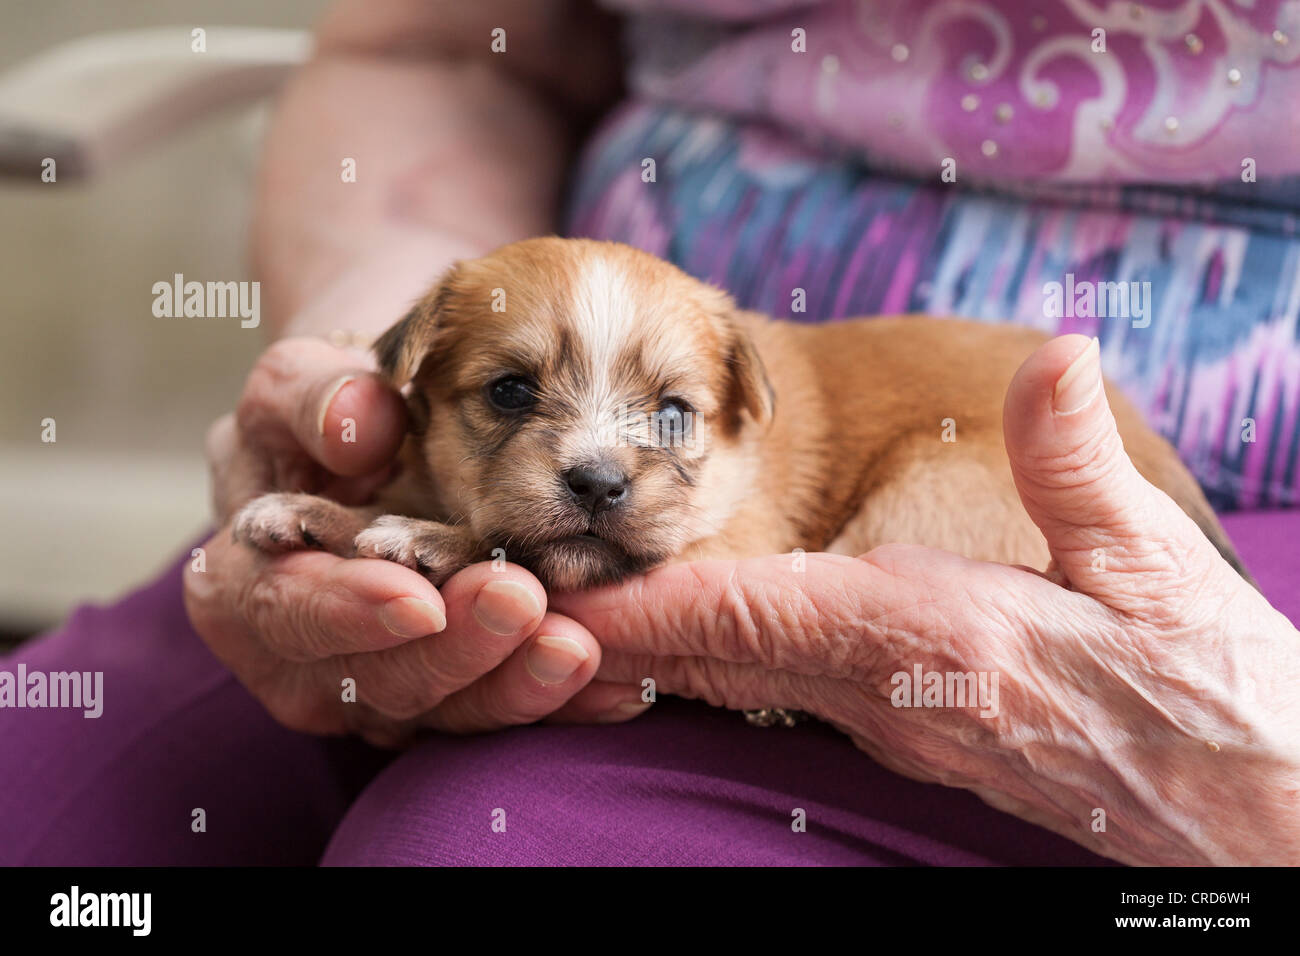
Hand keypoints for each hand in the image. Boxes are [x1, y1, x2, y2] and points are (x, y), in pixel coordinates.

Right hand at [183, 338, 646, 744]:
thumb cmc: (332, 412)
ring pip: (446, 709)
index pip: (287, 610)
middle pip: (375, 677)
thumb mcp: (302, 383)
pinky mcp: (451, 695)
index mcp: (246, 585)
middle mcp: (308, 658)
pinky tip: (619, 681)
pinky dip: (559, 698)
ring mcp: (383, 685)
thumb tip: (357, 424)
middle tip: (520, 603)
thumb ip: (313, 397)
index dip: (348, 609)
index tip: (416, 596)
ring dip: (512, 683)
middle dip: (451, 648)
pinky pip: (503, 707)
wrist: (390, 447)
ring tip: (574, 646)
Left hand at [552, 335, 1299, 864]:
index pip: (752, 615)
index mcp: (924, 637)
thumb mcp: (1152, 564)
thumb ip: (1079, 464)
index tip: (565, 586)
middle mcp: (881, 689)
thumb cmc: (1200, 686)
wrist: (1236, 804)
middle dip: (617, 627)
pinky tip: (678, 643)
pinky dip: (712, 664)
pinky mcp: (904, 731)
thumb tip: (1056, 355)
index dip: (652, 599)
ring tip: (567, 606)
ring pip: (735, 680)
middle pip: (714, 656)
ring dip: (651, 646)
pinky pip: (776, 694)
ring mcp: (885, 720)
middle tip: (519, 593)